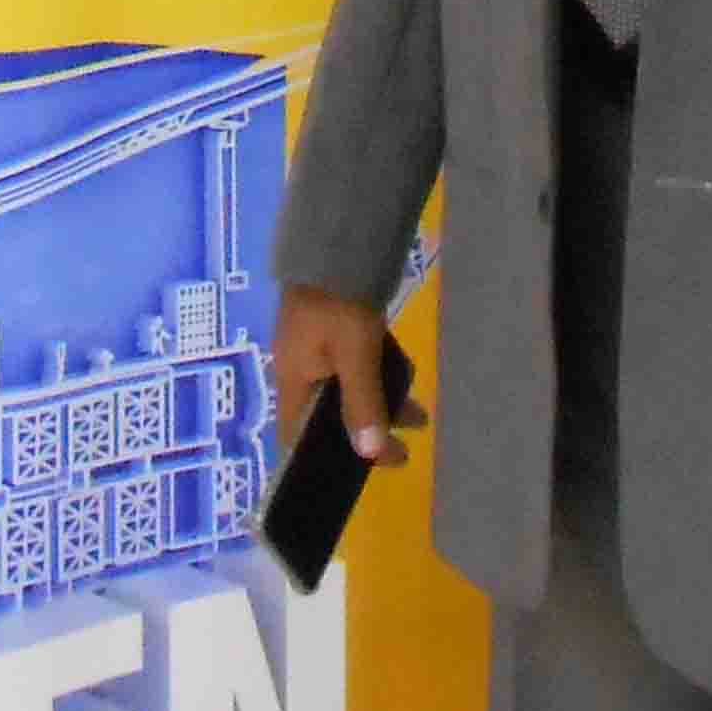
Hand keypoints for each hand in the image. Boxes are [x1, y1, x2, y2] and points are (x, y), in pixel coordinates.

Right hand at [268, 285, 422, 467]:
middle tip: (405, 445)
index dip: (327, 458)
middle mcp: (299, 368)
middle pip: (330, 413)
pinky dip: (377, 376)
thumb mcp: (356, 356)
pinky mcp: (331, 329)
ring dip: (379, 402)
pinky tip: (404, 374)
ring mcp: (314, 347)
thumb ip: (362, 404)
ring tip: (418, 414)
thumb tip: (370, 454)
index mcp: (293, 380)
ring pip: (347, 388)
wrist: (336, 241)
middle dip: (368, 429)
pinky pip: (353, 365)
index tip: (366, 468)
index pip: (297, 435)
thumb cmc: (339, 303)